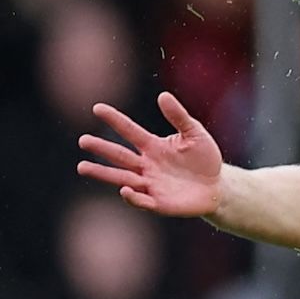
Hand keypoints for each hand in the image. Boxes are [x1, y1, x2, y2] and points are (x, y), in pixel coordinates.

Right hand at [76, 91, 224, 217]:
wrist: (217, 187)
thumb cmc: (204, 158)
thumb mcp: (195, 133)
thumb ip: (179, 116)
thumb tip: (162, 95)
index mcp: (153, 146)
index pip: (130, 131)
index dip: (115, 120)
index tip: (97, 108)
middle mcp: (146, 165)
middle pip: (119, 155)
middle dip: (101, 148)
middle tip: (83, 140)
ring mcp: (150, 184)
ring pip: (121, 178)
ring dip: (103, 173)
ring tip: (82, 167)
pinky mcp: (158, 203)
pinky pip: (142, 200)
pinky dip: (132, 196)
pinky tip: (124, 189)